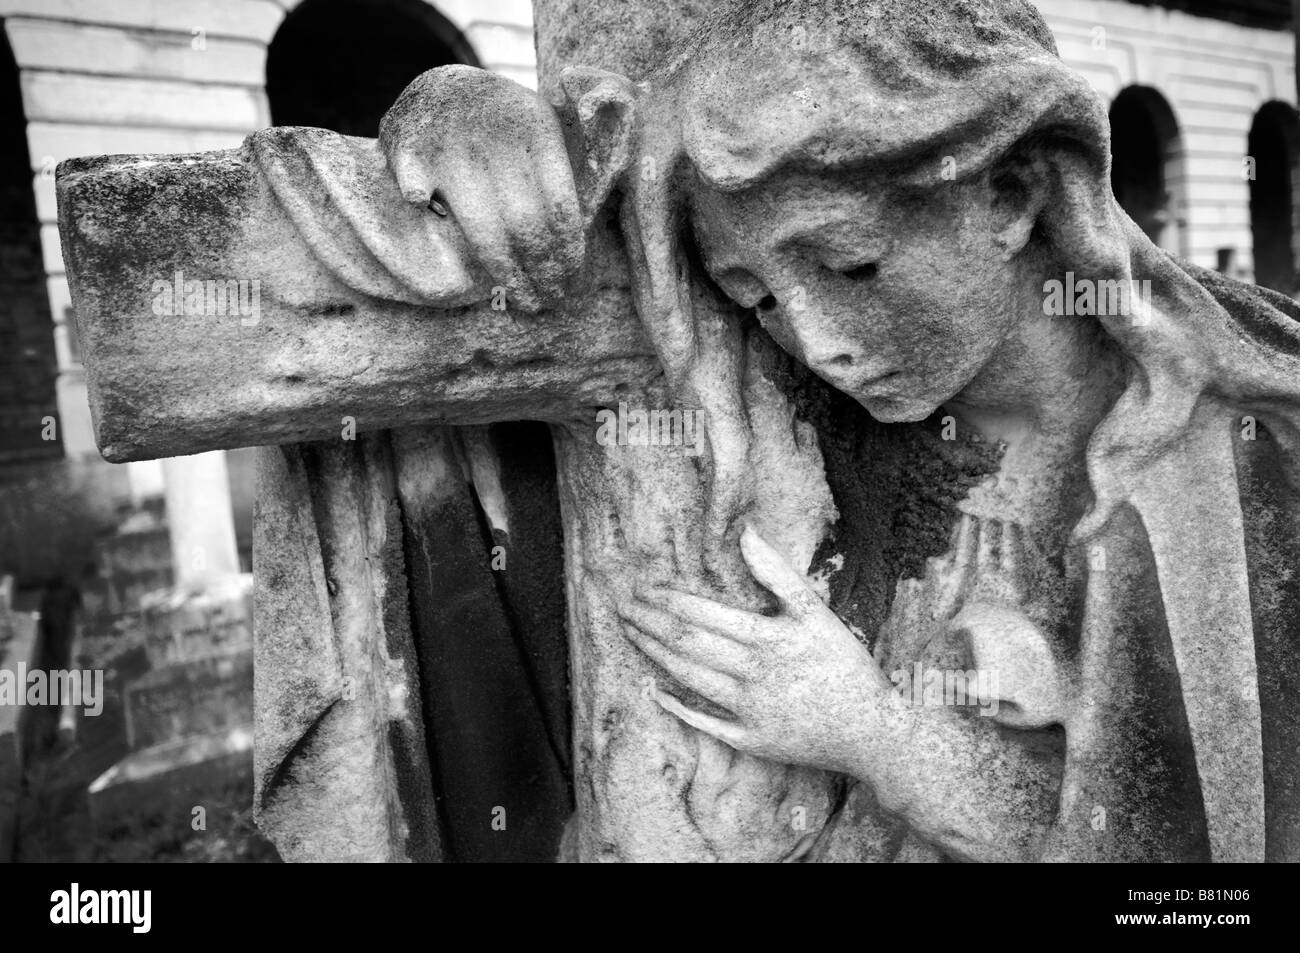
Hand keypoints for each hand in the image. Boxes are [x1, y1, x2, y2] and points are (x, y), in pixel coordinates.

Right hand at [378, 65, 583, 311]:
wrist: (442, 90)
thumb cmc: (501, 128)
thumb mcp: (541, 129)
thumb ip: (561, 173)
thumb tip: (578, 243)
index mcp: (535, 126)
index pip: (561, 205)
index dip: (569, 251)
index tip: (574, 279)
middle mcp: (494, 133)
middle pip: (527, 225)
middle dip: (545, 271)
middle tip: (555, 299)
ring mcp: (449, 144)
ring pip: (485, 232)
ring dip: (509, 275)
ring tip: (528, 302)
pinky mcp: (409, 153)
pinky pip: (423, 201)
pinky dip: (436, 223)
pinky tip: (462, 264)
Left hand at [617, 525, 891, 771]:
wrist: (872, 730)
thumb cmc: (847, 665)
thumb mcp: (817, 612)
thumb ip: (777, 572)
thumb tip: (746, 532)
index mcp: (768, 639)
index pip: (702, 615)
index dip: (667, 600)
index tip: (642, 588)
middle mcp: (753, 675)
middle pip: (687, 645)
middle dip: (650, 624)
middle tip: (621, 607)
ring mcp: (748, 711)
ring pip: (689, 678)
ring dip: (655, 654)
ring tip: (632, 634)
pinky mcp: (750, 739)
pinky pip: (704, 723)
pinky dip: (676, 706)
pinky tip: (654, 690)